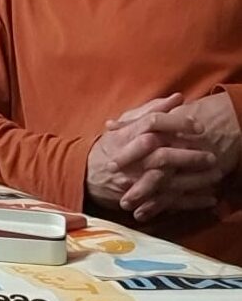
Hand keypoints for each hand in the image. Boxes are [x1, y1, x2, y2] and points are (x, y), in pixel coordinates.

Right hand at [86, 96, 219, 219]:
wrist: (84, 175)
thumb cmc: (109, 147)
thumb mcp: (126, 124)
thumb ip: (151, 110)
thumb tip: (178, 98)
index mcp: (125, 135)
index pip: (152, 123)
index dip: (178, 123)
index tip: (199, 126)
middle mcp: (128, 158)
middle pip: (162, 154)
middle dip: (189, 156)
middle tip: (210, 156)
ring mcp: (132, 180)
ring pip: (167, 181)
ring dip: (194, 180)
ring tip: (215, 176)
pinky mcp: (137, 198)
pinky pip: (166, 202)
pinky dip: (189, 202)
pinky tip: (208, 199)